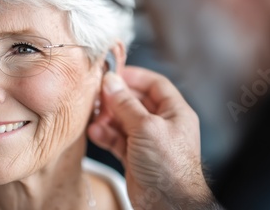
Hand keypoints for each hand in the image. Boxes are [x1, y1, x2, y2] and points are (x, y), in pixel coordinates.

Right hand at [88, 66, 220, 209]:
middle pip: (137, 102)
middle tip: (98, 95)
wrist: (168, 204)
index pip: (155, 85)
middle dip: (116, 98)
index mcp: (175, 112)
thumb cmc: (169, 166)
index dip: (135, 76)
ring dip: (108, 117)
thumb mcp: (146, 127)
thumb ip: (126, 104)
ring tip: (94, 116)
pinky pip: (118, 139)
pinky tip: (96, 132)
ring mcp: (148, 141)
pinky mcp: (135, 157)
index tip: (114, 73)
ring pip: (124, 121)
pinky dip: (106, 135)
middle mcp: (162, 124)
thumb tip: (111, 82)